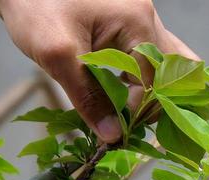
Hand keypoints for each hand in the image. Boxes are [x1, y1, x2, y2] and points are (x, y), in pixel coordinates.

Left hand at [0, 0, 198, 142]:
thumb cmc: (34, 9)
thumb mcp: (58, 56)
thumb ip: (87, 97)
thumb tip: (113, 136)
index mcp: (137, 21)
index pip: (153, 79)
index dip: (136, 110)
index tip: (113, 130)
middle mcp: (147, 17)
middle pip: (174, 69)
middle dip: (156, 102)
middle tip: (131, 125)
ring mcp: (140, 19)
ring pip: (165, 63)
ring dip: (151, 92)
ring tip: (127, 116)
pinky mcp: (128, 26)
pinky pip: (147, 57)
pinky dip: (140, 81)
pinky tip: (121, 97)